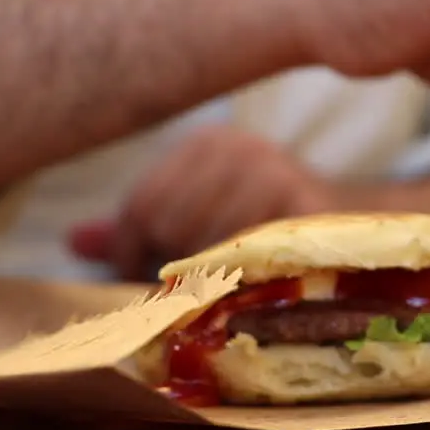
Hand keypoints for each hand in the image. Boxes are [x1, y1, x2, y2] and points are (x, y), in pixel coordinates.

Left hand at [69, 126, 333, 280]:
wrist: (354, 234)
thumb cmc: (266, 231)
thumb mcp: (200, 217)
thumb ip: (141, 227)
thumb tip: (74, 241)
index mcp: (211, 143)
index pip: (142, 201)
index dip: (128, 247)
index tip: (136, 273)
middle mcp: (242, 150)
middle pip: (165, 221)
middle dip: (169, 263)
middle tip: (186, 286)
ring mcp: (277, 175)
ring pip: (201, 242)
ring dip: (206, 277)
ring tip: (220, 284)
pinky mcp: (305, 208)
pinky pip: (245, 255)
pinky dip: (239, 279)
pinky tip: (245, 285)